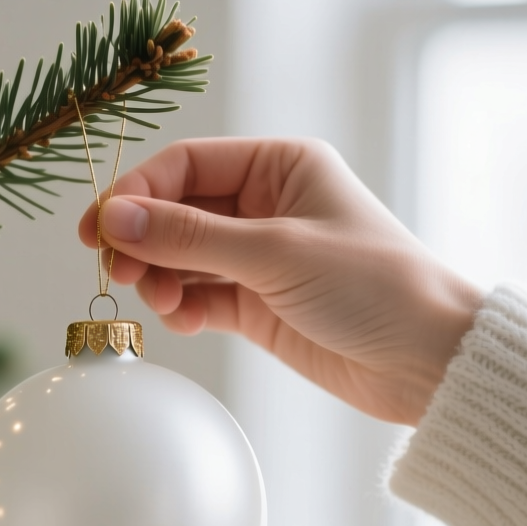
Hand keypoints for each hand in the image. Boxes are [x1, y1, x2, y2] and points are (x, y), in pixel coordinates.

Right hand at [78, 137, 481, 425]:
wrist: (428, 361)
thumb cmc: (374, 287)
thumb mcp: (276, 253)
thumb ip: (189, 237)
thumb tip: (113, 219)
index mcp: (280, 166)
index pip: (187, 164)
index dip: (137, 192)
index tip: (98, 228)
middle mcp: (267, 205)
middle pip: (177, 211)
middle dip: (143, 240)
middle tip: (115, 271)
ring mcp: (261, 257)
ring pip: (182, 257)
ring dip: (159, 278)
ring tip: (158, 303)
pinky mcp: (259, 305)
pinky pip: (200, 296)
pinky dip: (181, 307)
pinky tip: (182, 321)